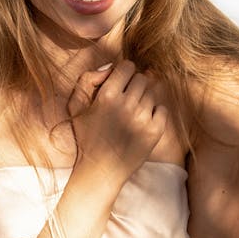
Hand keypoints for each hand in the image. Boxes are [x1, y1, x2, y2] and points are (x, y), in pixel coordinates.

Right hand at [67, 60, 167, 181]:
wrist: (100, 170)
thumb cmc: (87, 136)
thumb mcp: (76, 105)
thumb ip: (87, 79)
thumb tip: (110, 67)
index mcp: (107, 95)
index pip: (128, 66)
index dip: (124, 73)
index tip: (120, 84)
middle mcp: (126, 105)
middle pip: (142, 78)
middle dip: (135, 86)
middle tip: (126, 100)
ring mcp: (142, 119)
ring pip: (152, 93)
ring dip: (143, 101)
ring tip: (131, 115)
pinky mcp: (155, 132)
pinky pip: (162, 109)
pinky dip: (155, 114)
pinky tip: (142, 123)